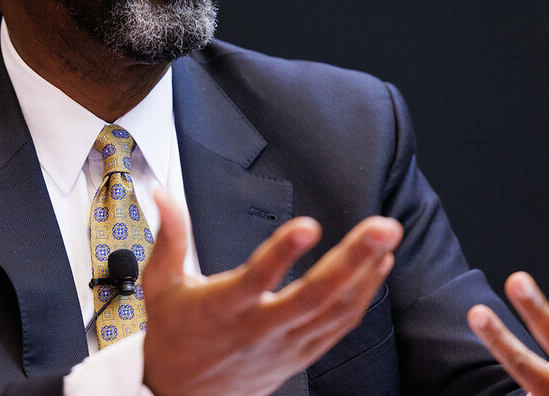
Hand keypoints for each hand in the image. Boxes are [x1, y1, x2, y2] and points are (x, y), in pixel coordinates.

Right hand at [141, 190, 402, 395]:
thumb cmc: (174, 336)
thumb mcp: (161, 286)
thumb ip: (169, 236)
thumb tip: (163, 194)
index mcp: (222, 309)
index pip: (255, 280)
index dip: (282, 254)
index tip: (308, 225)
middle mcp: (259, 330)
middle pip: (313, 296)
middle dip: (352, 259)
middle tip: (381, 227)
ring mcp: (285, 345)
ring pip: (334, 312)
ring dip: (366, 273)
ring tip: (387, 236)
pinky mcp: (301, 355)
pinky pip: (339, 326)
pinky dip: (363, 296)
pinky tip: (379, 266)